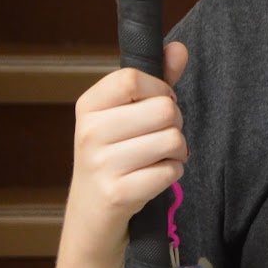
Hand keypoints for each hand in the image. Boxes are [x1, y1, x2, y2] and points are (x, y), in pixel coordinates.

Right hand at [65, 42, 189, 248]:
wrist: (92, 218)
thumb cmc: (114, 159)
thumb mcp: (126, 117)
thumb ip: (156, 82)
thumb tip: (179, 48)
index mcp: (88, 106)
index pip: (133, 77)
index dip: (159, 89)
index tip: (156, 105)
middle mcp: (89, 132)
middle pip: (164, 108)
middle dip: (175, 124)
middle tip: (159, 139)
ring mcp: (101, 164)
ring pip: (173, 140)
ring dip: (177, 152)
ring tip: (158, 159)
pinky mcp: (118, 193)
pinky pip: (171, 171)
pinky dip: (172, 174)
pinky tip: (154, 178)